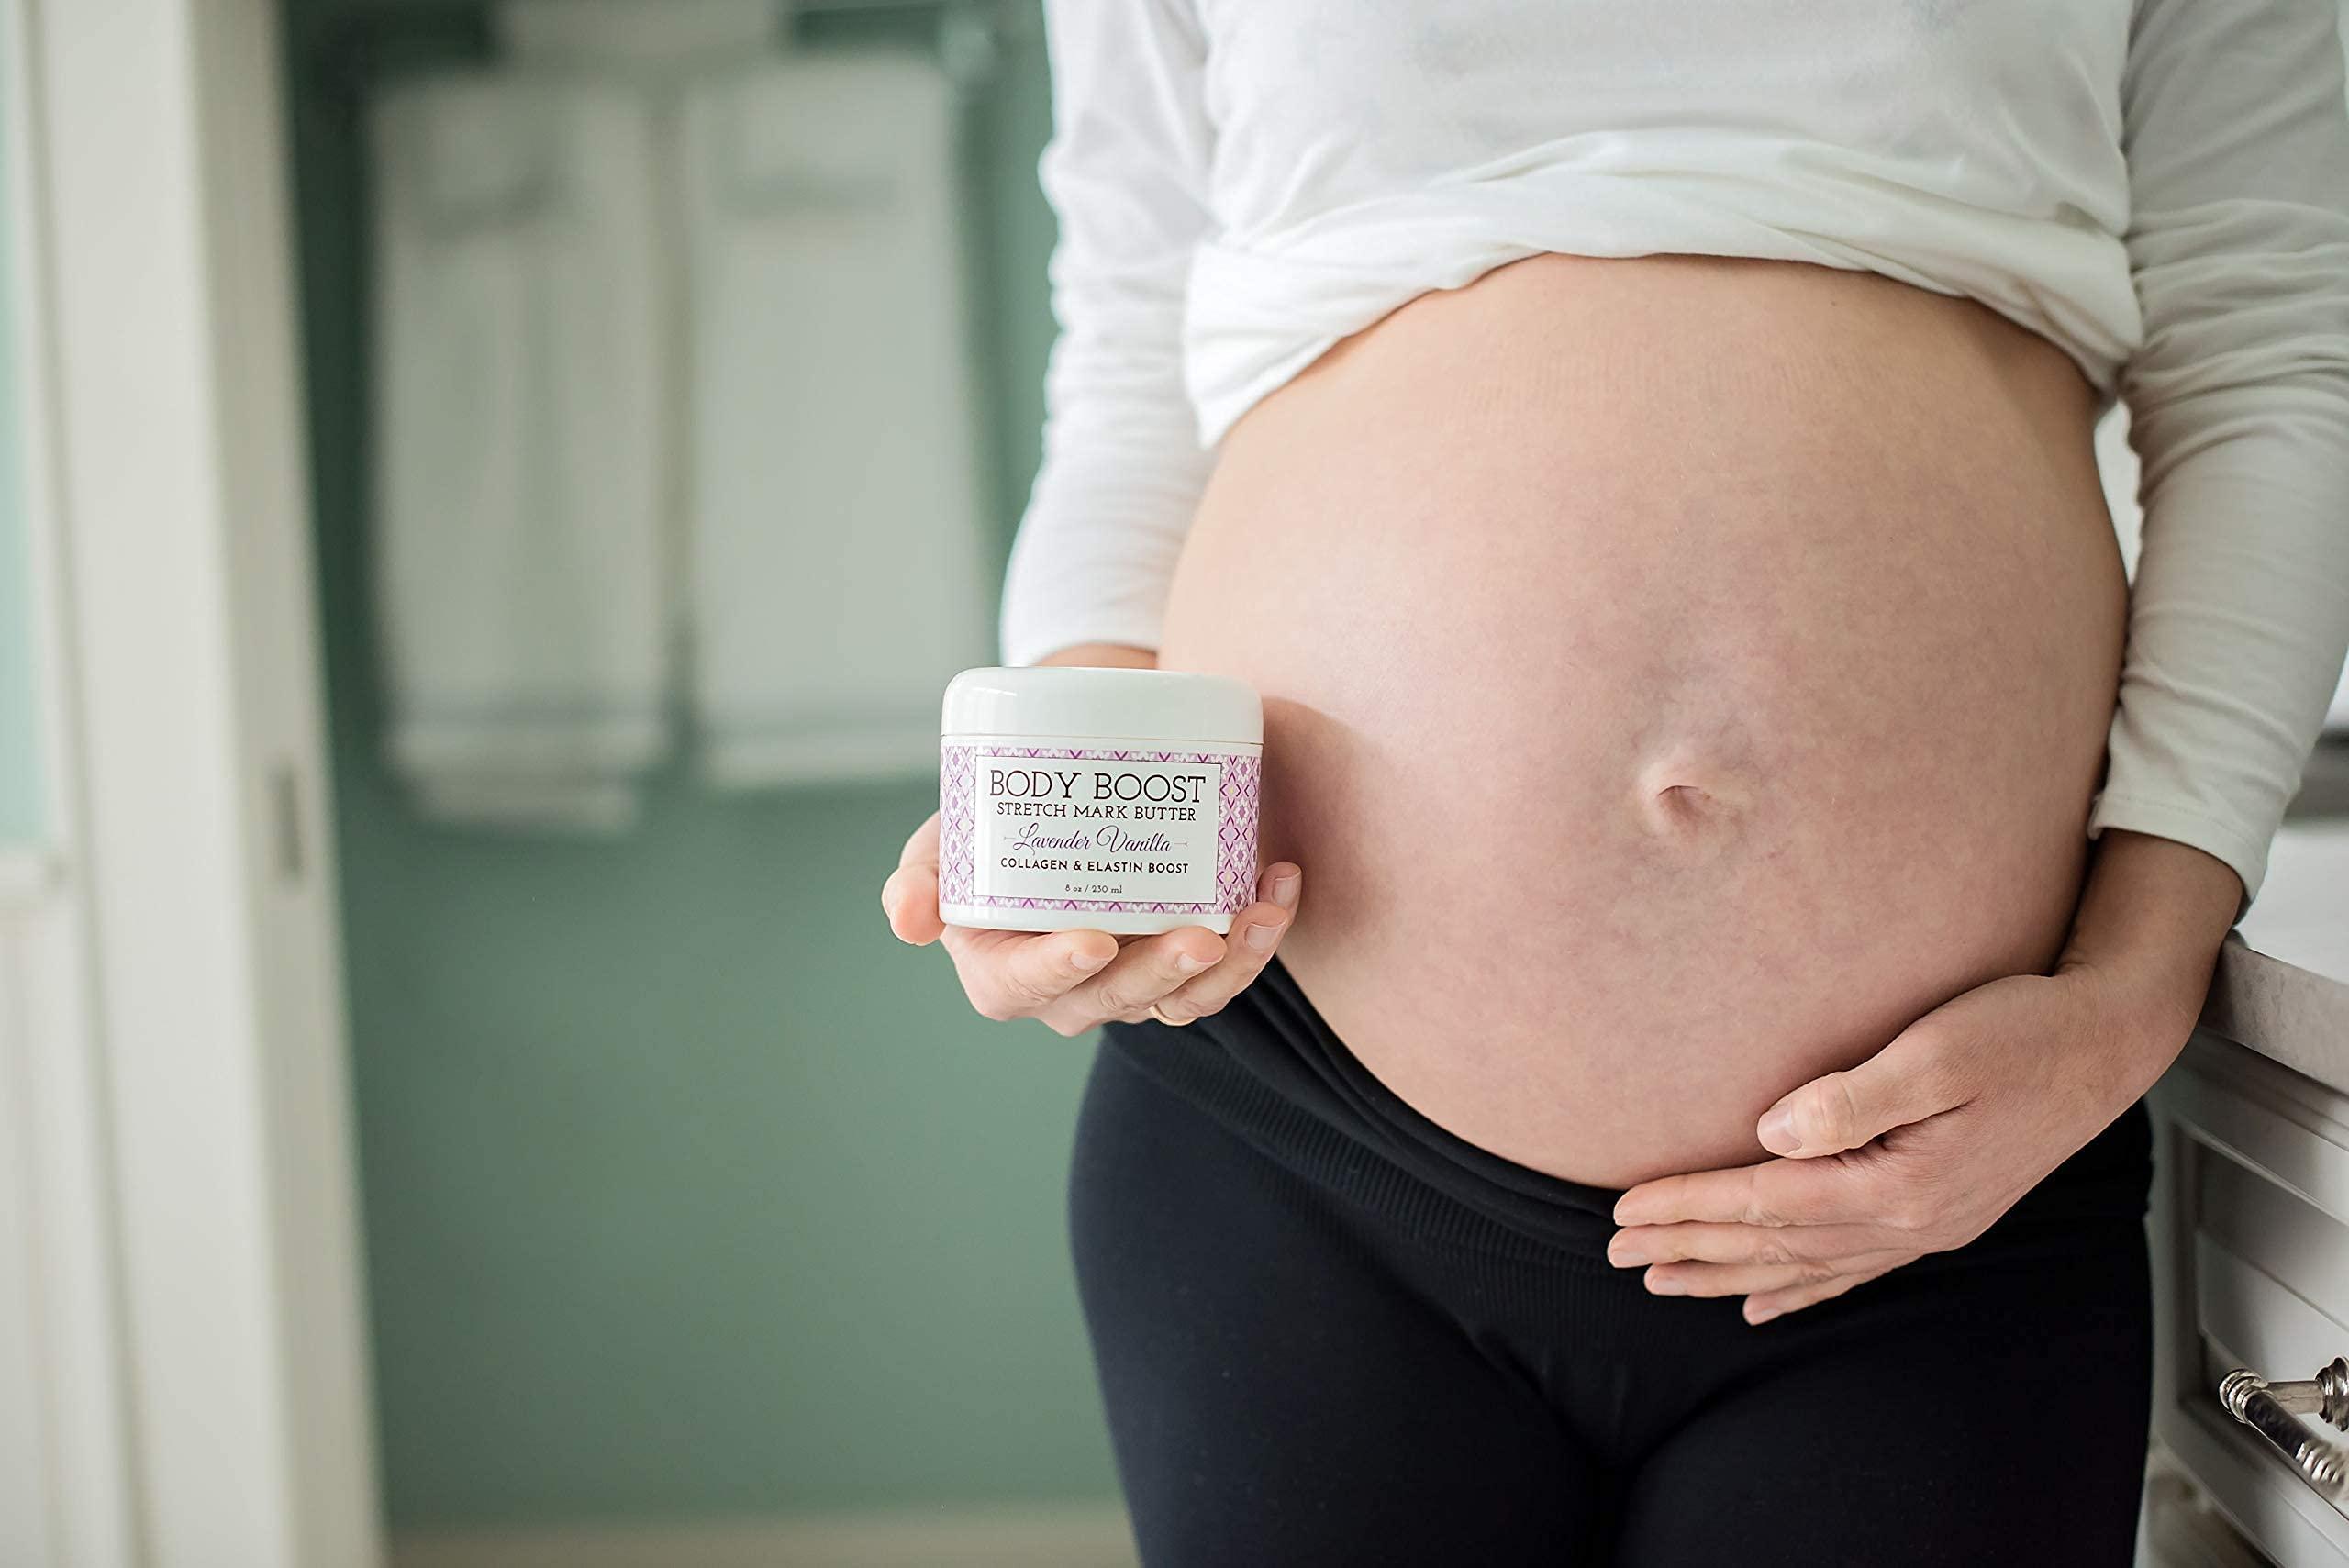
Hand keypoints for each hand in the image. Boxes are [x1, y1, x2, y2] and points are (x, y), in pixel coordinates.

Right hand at [881, 809, 1304, 1034]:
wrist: (1061, 786)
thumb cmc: (993, 824)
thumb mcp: (944, 843)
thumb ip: (921, 879)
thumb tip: (909, 920)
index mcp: (1005, 971)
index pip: (1025, 985)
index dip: (1058, 970)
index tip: (1093, 939)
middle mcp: (1074, 989)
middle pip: (1120, 998)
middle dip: (1163, 973)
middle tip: (1201, 936)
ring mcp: (1136, 978)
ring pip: (1186, 996)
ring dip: (1233, 964)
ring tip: (1259, 912)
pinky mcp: (1185, 957)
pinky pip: (1228, 967)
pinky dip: (1262, 932)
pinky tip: (1279, 883)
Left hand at [1603, 963, 2189, 1325]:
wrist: (2110, 1042)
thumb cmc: (2025, 1030)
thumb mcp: (1937, 1049)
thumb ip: (1851, 1095)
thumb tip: (1770, 1132)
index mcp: (1900, 1183)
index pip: (1764, 1202)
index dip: (1688, 1205)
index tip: (1622, 1211)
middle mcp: (1911, 1222)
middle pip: (1774, 1245)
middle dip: (1691, 1248)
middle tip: (1617, 1255)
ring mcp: (1929, 1228)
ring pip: (1807, 1267)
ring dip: (1731, 1275)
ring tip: (1666, 1283)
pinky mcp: (1943, 1217)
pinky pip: (1853, 1272)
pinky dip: (1802, 1292)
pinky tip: (1766, 1307)